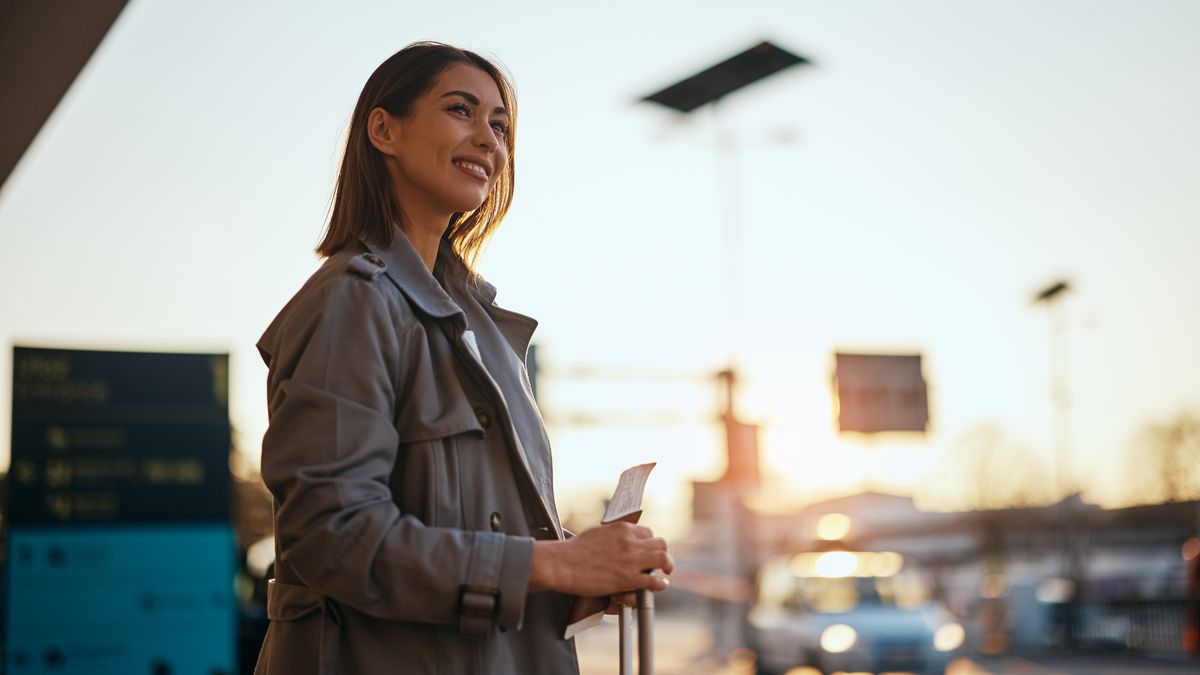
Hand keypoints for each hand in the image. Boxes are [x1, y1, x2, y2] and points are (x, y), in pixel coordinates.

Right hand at [530, 522, 673, 596]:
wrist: (563, 564)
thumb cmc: (574, 550)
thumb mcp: (597, 533)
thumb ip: (613, 536)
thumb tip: (618, 540)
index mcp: (622, 528)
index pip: (647, 532)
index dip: (650, 542)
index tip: (648, 550)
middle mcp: (630, 542)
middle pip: (660, 543)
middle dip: (662, 552)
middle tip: (662, 561)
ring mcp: (631, 560)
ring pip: (663, 559)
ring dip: (667, 566)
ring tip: (666, 572)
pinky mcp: (629, 579)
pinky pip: (654, 580)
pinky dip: (660, 583)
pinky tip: (660, 585)